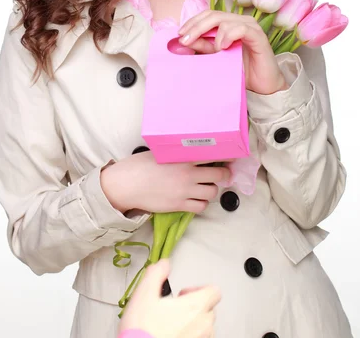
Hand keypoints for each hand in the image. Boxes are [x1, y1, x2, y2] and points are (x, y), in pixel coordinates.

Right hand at [101, 150, 230, 213]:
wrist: (127, 185)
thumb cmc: (140, 165)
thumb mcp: (161, 153)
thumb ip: (178, 153)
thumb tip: (192, 152)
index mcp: (183, 159)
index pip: (213, 156)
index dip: (226, 157)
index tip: (232, 157)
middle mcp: (187, 175)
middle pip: (218, 176)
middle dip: (224, 175)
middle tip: (224, 173)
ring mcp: (184, 192)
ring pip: (212, 192)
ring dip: (212, 189)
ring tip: (206, 185)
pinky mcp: (179, 206)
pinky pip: (201, 207)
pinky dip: (202, 202)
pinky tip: (196, 197)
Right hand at [119, 259, 220, 337]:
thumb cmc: (143, 328)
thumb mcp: (145, 293)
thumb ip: (157, 273)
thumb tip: (164, 265)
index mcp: (195, 306)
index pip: (214, 290)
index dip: (200, 288)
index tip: (184, 292)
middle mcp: (203, 324)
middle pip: (209, 307)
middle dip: (195, 304)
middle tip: (177, 307)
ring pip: (205, 326)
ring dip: (194, 321)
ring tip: (174, 322)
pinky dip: (191, 334)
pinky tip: (173, 333)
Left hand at [178, 10, 288, 94]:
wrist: (263, 87)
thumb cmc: (242, 71)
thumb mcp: (217, 58)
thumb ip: (203, 47)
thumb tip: (183, 40)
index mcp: (230, 23)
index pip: (208, 15)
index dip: (193, 22)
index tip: (180, 35)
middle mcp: (240, 21)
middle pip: (213, 15)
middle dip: (196, 27)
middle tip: (185, 40)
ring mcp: (250, 27)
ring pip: (224, 20)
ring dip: (213, 35)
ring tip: (214, 51)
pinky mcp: (259, 36)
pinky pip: (240, 28)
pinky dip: (228, 36)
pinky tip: (223, 47)